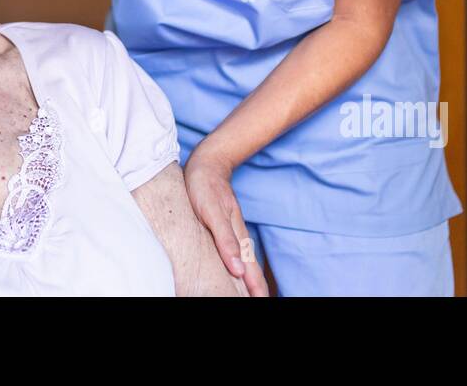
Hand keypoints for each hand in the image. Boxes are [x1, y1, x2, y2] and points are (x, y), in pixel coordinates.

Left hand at [183, 145, 268, 296]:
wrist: (206, 164)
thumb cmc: (205, 188)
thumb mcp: (212, 213)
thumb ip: (225, 240)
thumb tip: (238, 270)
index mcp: (238, 238)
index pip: (251, 272)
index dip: (257, 290)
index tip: (261, 302)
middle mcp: (238, 237)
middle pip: (251, 270)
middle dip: (257, 290)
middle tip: (261, 301)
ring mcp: (233, 233)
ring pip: (245, 262)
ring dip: (249, 281)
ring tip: (253, 295)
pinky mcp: (225, 228)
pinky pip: (236, 252)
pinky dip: (240, 267)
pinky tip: (237, 273)